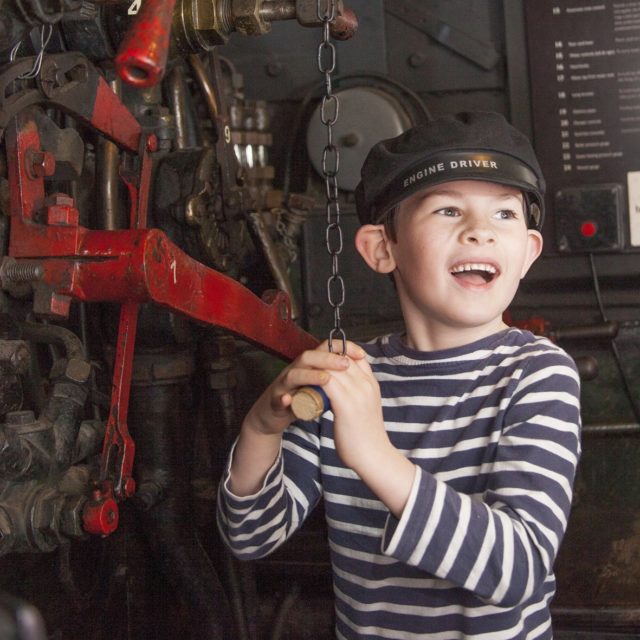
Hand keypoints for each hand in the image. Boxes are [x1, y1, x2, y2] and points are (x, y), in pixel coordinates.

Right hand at [242, 340, 365, 436]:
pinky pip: (278, 398)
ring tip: (325, 379)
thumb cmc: (299, 399)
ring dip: (309, 375)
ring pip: (293, 374)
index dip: (342, 348)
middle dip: (327, 358)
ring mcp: (284, 385)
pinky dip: (284, 398)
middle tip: (345, 364)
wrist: (273, 415)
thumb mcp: (320, 386)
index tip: (360, 354)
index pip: (325, 349)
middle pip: (309, 357)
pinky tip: (290, 399)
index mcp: (309, 366)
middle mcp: (296, 370)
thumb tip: (359, 368)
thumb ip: (335, 378)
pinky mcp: (275, 401)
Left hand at [321, 347, 416, 517]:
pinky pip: (326, 382)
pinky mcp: (346, 405)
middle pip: (342, 357)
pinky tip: (304, 386)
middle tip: (307, 366)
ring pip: (332, 367)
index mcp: (372, 383)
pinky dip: (314, 380)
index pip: (356, 355)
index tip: (323, 361)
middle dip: (323, 358)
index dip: (339, 353)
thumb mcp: (367, 406)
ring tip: (303, 376)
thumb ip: (359, 393)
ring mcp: (358, 393)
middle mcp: (366, 384)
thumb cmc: (367, 435)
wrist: (374, 456)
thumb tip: (346, 388)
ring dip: (316, 368)